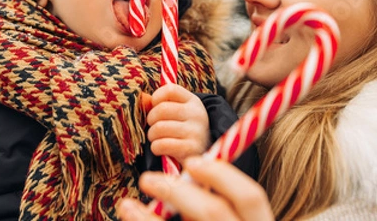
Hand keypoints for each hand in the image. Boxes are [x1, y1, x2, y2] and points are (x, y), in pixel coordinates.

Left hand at [116, 156, 273, 220]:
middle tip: (146, 178)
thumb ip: (219, 195)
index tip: (192, 162)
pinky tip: (129, 213)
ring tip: (126, 205)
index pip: (250, 196)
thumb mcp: (231, 214)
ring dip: (148, 218)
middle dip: (178, 192)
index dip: (222, 176)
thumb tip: (191, 161)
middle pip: (214, 212)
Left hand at [146, 84, 209, 163]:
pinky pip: (162, 145)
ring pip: (159, 128)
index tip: (155, 106)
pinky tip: (159, 148)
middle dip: (151, 119)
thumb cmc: (182, 128)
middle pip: (161, 109)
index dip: (157, 97)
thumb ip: (157, 104)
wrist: (201, 152)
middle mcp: (197, 114)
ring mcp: (195, 132)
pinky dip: (155, 147)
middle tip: (153, 126)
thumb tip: (142, 99)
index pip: (170, 90)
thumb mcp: (175, 112)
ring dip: (152, 135)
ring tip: (156, 138)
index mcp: (192, 101)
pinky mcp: (191, 149)